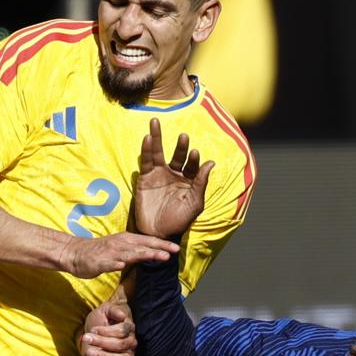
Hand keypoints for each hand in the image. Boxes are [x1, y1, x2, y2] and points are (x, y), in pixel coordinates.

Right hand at [60, 231, 178, 277]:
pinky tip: (121, 265)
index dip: (162, 244)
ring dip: (144, 254)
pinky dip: (115, 263)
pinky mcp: (99, 262)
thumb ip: (134, 250)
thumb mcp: (119, 247)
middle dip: (158, 249)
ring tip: (158, 257)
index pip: (147, 241)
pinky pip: (108, 263)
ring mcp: (110, 253)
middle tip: (173, 252)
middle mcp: (120, 244)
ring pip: (129, 253)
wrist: (75, 253)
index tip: (176, 249)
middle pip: (142, 246)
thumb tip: (151, 253)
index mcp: (126, 240)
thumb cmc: (99, 252)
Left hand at [79, 295, 135, 355]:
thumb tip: (122, 316)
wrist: (93, 331)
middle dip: (102, 342)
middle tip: (87, 339)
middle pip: (121, 344)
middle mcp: (130, 342)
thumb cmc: (101, 319)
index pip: (122, 330)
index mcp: (129, 327)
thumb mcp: (104, 310)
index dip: (107, 331)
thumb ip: (113, 309)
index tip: (93, 329)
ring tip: (90, 352)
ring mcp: (127, 355)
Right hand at [132, 116, 213, 239]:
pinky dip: (146, 149)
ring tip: (155, 122)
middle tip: (184, 136)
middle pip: (177, 154)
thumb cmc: (179, 221)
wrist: (158, 233)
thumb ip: (201, 183)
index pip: (193, 165)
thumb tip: (210, 162)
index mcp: (189, 180)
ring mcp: (158, 175)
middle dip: (180, 146)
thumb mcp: (194, 204)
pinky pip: (146, 161)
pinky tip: (147, 138)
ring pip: (158, 153)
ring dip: (157, 137)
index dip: (194, 159)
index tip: (195, 154)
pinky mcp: (145, 178)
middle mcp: (174, 174)